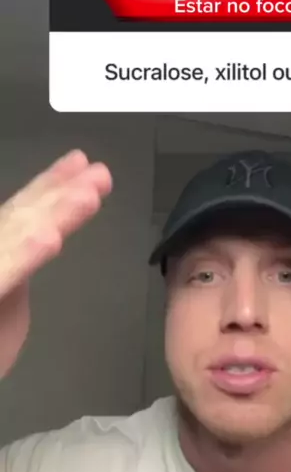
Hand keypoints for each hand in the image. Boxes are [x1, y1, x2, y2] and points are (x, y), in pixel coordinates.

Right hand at [0, 150, 111, 378]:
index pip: (17, 214)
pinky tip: (49, 238)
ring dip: (49, 215)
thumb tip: (43, 236)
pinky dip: (21, 255)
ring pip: (6, 237)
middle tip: (99, 174)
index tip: (82, 165)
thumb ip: (18, 266)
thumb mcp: (3, 307)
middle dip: (58, 193)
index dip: (49, 187)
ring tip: (87, 195)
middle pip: (14, 217)